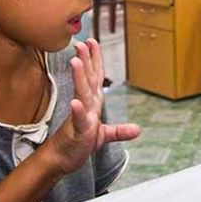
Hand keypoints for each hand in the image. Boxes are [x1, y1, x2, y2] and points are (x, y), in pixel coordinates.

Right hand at [46, 39, 139, 174]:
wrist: (62, 160)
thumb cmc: (78, 143)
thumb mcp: (104, 136)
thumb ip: (119, 131)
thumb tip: (138, 130)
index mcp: (93, 103)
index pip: (95, 77)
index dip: (95, 59)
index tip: (92, 41)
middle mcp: (87, 106)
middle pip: (88, 80)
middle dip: (85, 60)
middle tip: (81, 43)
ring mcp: (82, 117)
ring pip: (82, 94)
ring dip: (80, 78)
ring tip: (76, 61)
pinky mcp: (78, 131)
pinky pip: (79, 120)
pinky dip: (78, 111)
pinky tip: (75, 103)